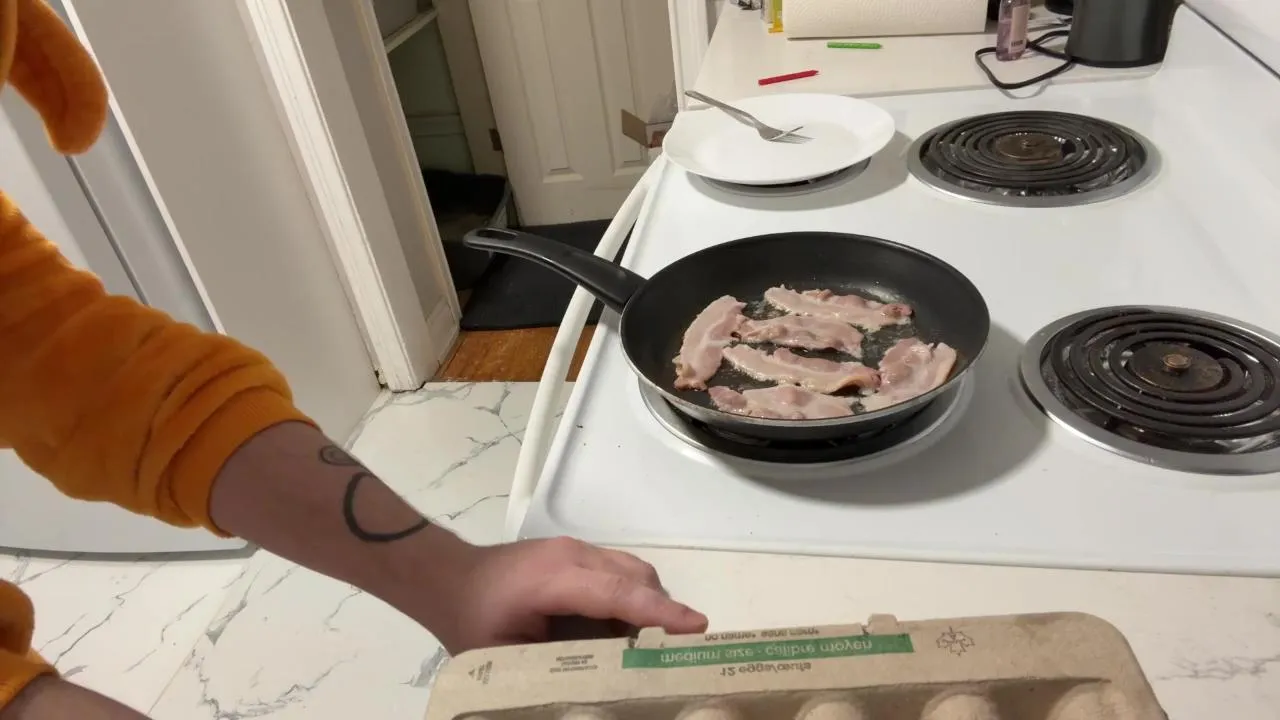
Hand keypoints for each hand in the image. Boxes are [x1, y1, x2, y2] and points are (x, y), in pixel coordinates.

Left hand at [435, 537, 707, 653]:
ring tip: (649, 648)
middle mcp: (573, 554)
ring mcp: (577, 548)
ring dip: (648, 605)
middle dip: (662, 614)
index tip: (696, 628)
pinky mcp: (578, 552)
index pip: (618, 592)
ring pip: (633, 570)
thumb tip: (594, 691)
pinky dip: (632, 598)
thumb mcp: (506, 656)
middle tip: (676, 655)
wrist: (446, 577)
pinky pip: (619, 571)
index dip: (659, 613)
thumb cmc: (469, 621)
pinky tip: (621, 632)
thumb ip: (554, 668)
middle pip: (637, 578)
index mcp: (553, 578)